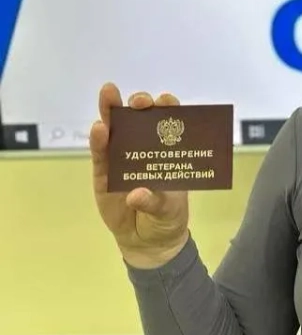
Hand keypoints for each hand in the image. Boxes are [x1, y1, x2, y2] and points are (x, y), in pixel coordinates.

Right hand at [90, 83, 190, 268]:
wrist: (148, 241)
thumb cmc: (166, 218)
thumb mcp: (168, 211)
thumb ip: (154, 202)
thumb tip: (136, 195)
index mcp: (168, 153)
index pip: (170, 125)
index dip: (169, 110)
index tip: (167, 101)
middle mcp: (145, 150)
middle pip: (141, 121)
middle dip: (140, 106)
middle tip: (140, 101)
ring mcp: (122, 159)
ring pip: (116, 130)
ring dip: (112, 111)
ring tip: (109, 94)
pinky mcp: (104, 174)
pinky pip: (101, 154)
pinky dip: (99, 141)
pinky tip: (99, 128)